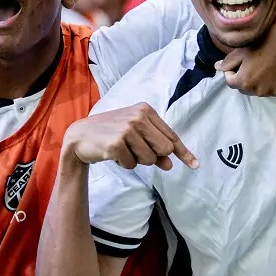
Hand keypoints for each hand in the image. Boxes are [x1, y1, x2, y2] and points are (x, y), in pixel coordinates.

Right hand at [64, 103, 198, 170]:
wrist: (80, 136)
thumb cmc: (110, 134)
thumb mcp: (135, 135)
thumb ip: (154, 147)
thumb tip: (170, 164)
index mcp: (145, 110)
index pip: (170, 135)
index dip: (183, 152)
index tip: (195, 165)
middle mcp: (138, 117)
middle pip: (164, 149)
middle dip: (153, 157)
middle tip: (135, 151)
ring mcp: (127, 129)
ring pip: (149, 159)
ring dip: (136, 160)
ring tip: (122, 150)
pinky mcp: (116, 144)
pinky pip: (132, 164)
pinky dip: (124, 164)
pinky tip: (113, 154)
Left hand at [214, 13, 275, 96]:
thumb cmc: (263, 41)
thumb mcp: (241, 51)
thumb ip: (227, 62)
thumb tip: (216, 67)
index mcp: (244, 82)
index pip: (230, 82)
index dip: (231, 72)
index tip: (237, 64)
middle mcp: (257, 91)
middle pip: (244, 89)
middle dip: (244, 79)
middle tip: (250, 65)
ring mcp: (273, 91)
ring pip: (260, 90)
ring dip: (258, 83)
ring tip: (264, 67)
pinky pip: (275, 89)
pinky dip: (274, 83)